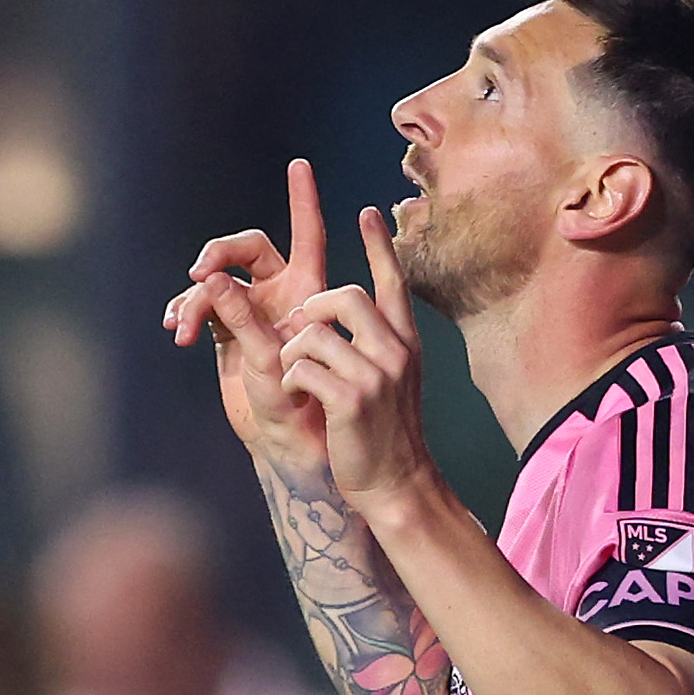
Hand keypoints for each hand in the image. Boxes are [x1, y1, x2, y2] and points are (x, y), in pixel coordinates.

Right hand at [164, 158, 332, 471]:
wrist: (285, 441)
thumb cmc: (300, 405)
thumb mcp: (270, 360)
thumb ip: (242, 319)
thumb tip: (211, 281)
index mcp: (307, 292)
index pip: (307, 235)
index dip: (304, 200)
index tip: (300, 164)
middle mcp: (279, 293)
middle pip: (245, 247)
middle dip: (219, 251)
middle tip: (201, 271)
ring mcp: (250, 309)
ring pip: (213, 280)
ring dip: (192, 296)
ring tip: (180, 324)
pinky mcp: (224, 328)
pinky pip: (197, 304)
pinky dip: (184, 311)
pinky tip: (174, 329)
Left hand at [274, 206, 434, 508]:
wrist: (395, 482)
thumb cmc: (383, 431)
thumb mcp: (390, 378)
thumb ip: (373, 341)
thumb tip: (334, 308)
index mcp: (404, 342)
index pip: (392, 282)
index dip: (378, 246)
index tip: (367, 212)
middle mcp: (395, 352)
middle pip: (346, 295)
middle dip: (314, 310)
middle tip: (304, 335)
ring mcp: (375, 376)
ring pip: (313, 333)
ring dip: (292, 353)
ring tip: (297, 377)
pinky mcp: (350, 400)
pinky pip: (302, 367)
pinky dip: (289, 380)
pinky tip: (298, 396)